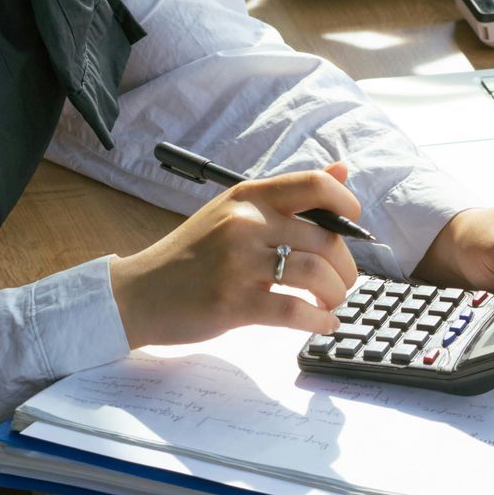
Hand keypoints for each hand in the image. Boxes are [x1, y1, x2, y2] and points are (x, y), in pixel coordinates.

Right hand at [110, 162, 361, 347]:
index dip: (346, 203)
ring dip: (336, 294)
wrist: (139, 294)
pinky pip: (294, 312)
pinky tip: (323, 323)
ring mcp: (238, 263)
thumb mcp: (233, 212)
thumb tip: (342, 170)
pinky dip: (318, 320)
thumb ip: (287, 196)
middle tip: (342, 282)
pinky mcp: (233, 303)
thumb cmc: (191, 255)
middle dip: (346, 267)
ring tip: (331, 302)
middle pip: (325, 238)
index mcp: (247, 197)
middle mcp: (245, 224)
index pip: (314, 185)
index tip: (355, 223)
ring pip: (316, 275)